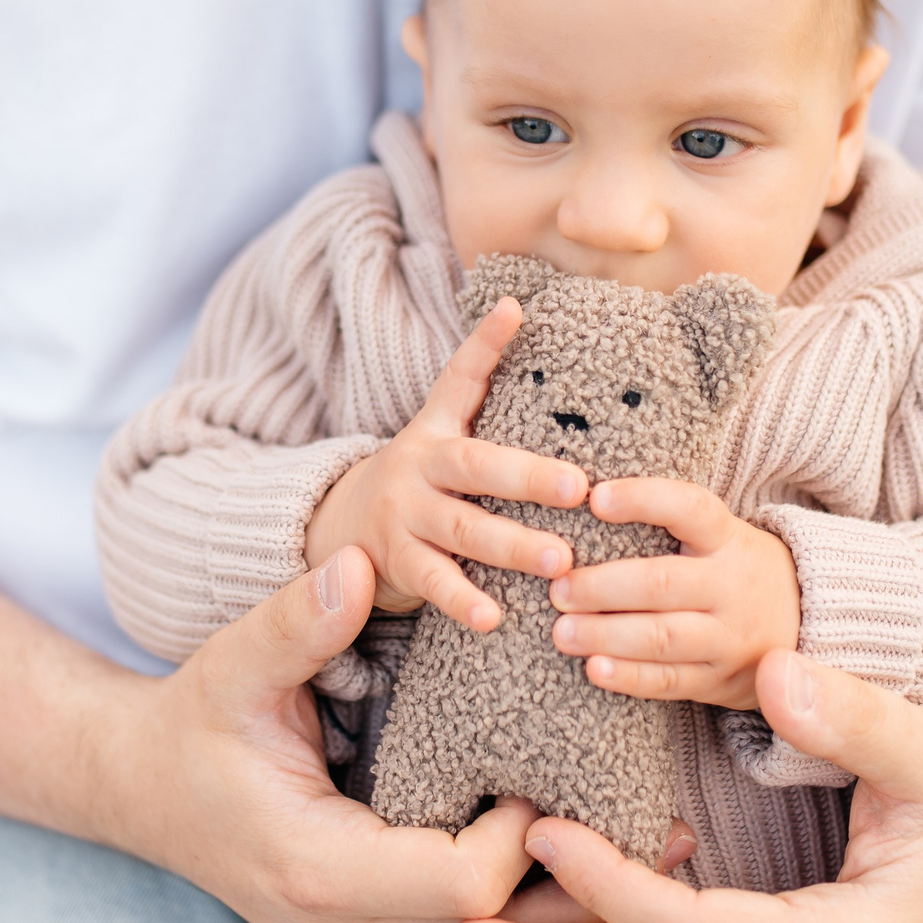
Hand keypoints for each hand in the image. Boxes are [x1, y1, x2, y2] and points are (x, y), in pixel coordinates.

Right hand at [120, 544, 608, 922]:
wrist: (146, 790)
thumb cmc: (199, 723)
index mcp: (317, 867)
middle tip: (664, 849)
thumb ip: (300, 621)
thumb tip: (355, 565)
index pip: (460, 882)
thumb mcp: (237, 665)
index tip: (553, 784)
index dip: (526, 839)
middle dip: (581, 902)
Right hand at [303, 297, 587, 629]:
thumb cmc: (422, 480)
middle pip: (476, 467)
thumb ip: (480, 385)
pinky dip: (463, 600)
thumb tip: (519, 305)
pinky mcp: (396, 563)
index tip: (515, 310)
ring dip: (513, 546)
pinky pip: (433, 583)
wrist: (340, 530)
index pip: (460, 378)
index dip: (484, 343)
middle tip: (581, 488)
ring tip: (561, 560)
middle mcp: (418, 466)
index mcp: (437, 429)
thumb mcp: (442, 431)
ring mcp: (404, 516)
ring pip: (463, 529)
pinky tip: (495, 617)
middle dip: (529, 477)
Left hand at [547, 479, 799, 711]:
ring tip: (562, 632)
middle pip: (663, 583)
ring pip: (662, 637)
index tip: (597, 498)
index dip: (644, 500)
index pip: (689, 509)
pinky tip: (594, 669)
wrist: (806, 624)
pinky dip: (629, 677)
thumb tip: (588, 499)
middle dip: (604, 587)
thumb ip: (670, 523)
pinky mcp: (719, 680)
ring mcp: (728, 638)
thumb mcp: (721, 536)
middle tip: (559, 588)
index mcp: (729, 539)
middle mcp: (732, 586)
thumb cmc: (734, 568)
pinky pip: (669, 682)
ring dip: (606, 635)